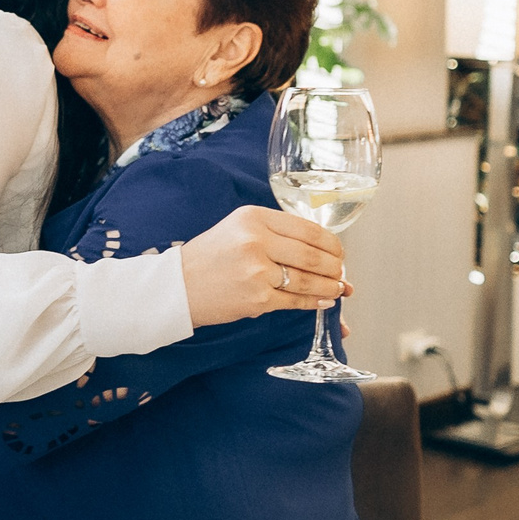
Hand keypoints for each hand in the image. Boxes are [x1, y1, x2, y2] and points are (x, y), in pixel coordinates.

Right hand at [179, 205, 350, 329]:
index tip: (338, 251)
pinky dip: (314, 303)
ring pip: (308, 279)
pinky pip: (296, 301)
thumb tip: (320, 249)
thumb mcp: (237, 229)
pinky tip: (323, 301)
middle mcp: (255, 240)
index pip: (307, 229)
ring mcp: (257, 271)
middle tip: (341, 272)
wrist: (177, 287)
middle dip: (335, 267)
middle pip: (313, 254)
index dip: (331, 243)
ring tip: (338, 288)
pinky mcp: (257, 299)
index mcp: (253, 217)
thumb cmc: (209, 258)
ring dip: (330, 286)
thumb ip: (274, 233)